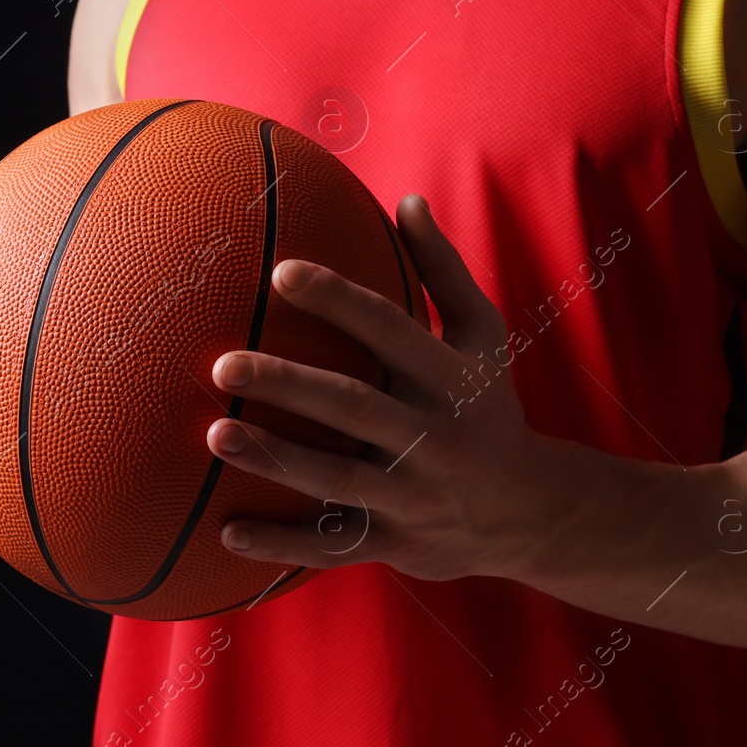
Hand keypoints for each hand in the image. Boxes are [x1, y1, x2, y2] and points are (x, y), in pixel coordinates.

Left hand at [206, 194, 560, 580]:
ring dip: (274, 460)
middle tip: (224, 364)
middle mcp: (433, 437)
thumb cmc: (489, 407)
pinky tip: (227, 532)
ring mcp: (413, 496)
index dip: (338, 300)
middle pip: (353, 406)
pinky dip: (281, 545)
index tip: (281, 272)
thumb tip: (407, 200)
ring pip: (335, 479)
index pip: (391, 331)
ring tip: (214, 436)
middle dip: (288, 385)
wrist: (532, 513)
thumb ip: (442, 271)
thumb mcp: (483, 337)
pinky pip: (331, 546)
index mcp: (451, 378)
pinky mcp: (395, 544)